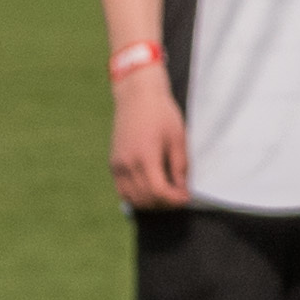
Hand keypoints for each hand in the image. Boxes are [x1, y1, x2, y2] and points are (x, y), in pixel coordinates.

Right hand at [111, 73, 189, 209]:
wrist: (137, 96)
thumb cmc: (161, 113)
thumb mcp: (177, 136)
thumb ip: (179, 164)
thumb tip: (182, 187)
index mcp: (145, 157)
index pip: (158, 191)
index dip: (174, 199)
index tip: (186, 198)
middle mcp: (127, 165)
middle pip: (145, 198)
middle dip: (164, 203)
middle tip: (179, 198)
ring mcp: (117, 166)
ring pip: (132, 198)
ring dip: (150, 203)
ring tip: (167, 196)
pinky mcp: (113, 164)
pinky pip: (122, 190)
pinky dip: (136, 196)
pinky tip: (151, 191)